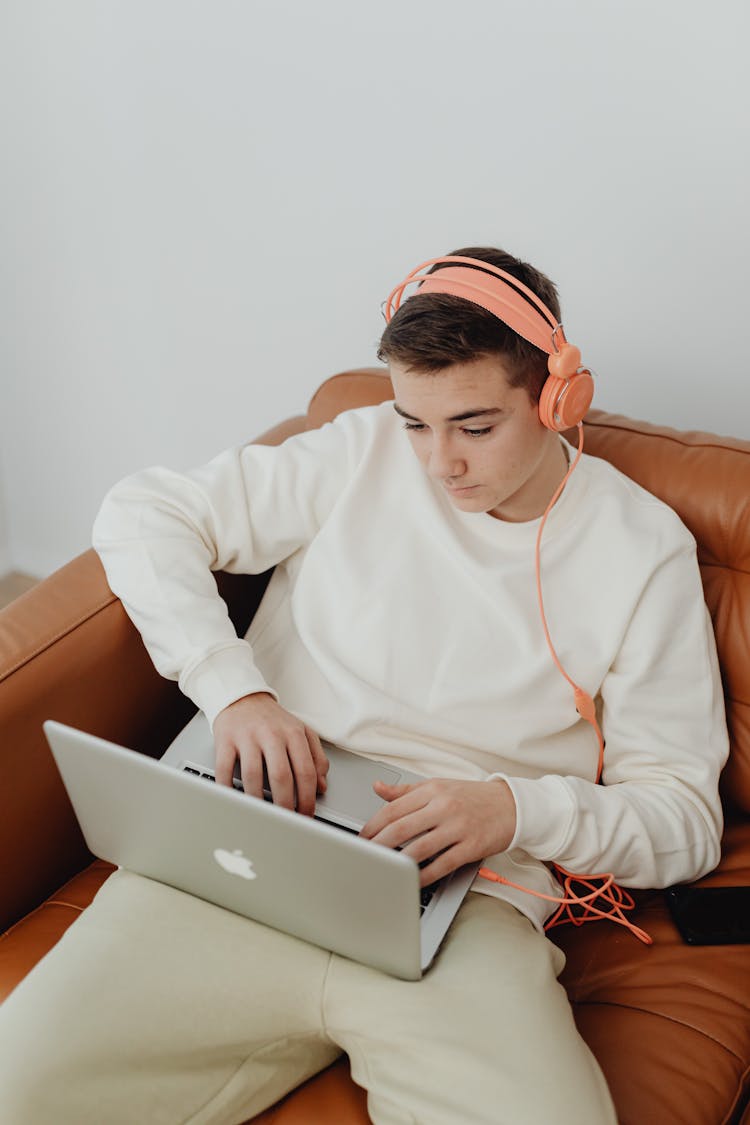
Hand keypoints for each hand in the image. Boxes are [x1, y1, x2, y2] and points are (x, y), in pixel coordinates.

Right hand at [212, 693, 328, 815]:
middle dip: (285, 805)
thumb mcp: (300, 732)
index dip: (307, 799)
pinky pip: (224, 769)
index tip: (306, 815)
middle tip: (286, 822)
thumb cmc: (272, 719)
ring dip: (258, 801)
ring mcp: (247, 737)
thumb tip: (322, 786)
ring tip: (262, 816)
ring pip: (253, 775)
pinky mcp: (226, 740)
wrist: (242, 697)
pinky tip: (233, 801)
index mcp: (294, 734)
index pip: (306, 771)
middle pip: (281, 776)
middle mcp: (272, 734)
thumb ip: (316, 757)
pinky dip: (227, 789)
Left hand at [360, 777, 516, 886]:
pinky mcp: (471, 847)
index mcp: (433, 790)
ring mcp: (458, 827)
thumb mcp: (439, 786)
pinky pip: (442, 864)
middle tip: (364, 856)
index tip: (361, 838)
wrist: (512, 805)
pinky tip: (412, 880)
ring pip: (419, 847)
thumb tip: (378, 789)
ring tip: (383, 869)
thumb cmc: (472, 797)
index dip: (373, 825)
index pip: (394, 808)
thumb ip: (406, 791)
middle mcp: (443, 806)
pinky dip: (424, 874)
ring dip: (397, 861)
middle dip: (378, 844)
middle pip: (401, 827)